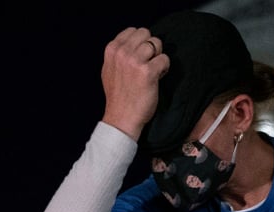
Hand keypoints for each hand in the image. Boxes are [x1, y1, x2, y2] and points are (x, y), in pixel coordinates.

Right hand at [100, 27, 168, 141]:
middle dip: (150, 47)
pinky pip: (165, 59)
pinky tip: (157, 78)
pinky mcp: (148, 71)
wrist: (121, 119)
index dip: (140, 43)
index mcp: (111, 50)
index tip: (140, 57)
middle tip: (148, 64)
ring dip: (158, 57)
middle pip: (146, 34)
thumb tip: (131, 43)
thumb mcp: (109, 70)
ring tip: (153, 71)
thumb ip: (118, 54)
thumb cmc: (118, 97)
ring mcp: (135, 61)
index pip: (133, 30)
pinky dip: (165, 68)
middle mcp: (122, 52)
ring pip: (156, 44)